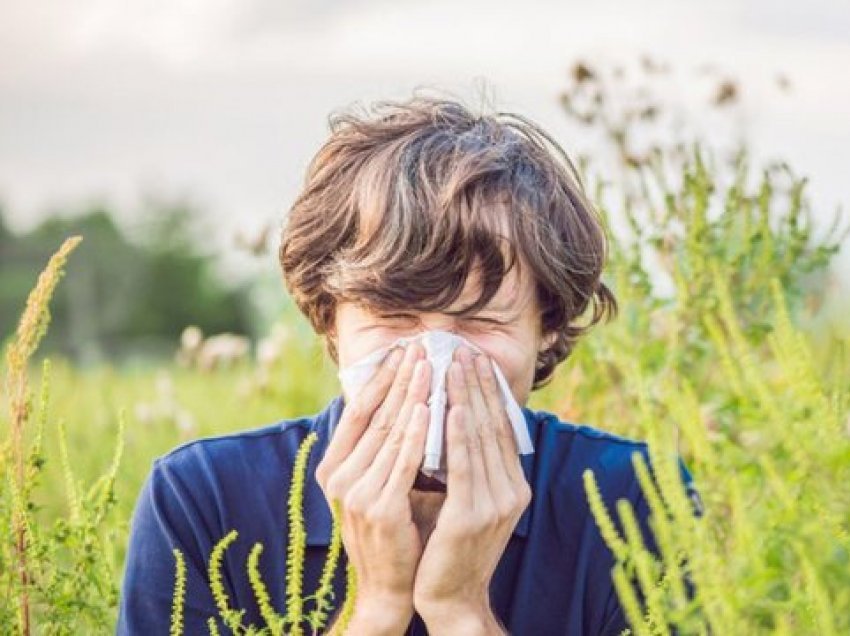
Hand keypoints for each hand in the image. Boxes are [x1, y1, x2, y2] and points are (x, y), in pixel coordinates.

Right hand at [315, 342, 431, 633]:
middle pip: (375, 416)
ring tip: (429, 365)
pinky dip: (418, 432)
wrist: (390, 586)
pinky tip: (431, 407)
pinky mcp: (380, 508)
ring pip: (391, 433)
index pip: (358, 412)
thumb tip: (404, 403)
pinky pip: (404, 461)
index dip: (380, 380)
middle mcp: (339, 477)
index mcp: (334, 468)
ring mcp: (356, 493)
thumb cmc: (391, 530)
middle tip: (420, 346)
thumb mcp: (377, 484)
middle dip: (400, 379)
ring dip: (412, 395)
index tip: (401, 351)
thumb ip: (383, 449)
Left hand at [413, 346, 531, 633]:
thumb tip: (458, 422)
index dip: (489, 392)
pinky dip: (460, 434)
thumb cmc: (450, 547)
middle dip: (479, 385)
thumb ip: (469, 466)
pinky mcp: (472, 516)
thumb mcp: (467, 501)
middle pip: (494, 426)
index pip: (500, 429)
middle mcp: (511, 491)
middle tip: (466, 349)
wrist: (450, 598)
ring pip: (480, 439)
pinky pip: (465, 466)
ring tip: (456, 365)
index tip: (476, 360)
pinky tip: (454, 407)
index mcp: (512, 486)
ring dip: (468, 398)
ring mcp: (495, 504)